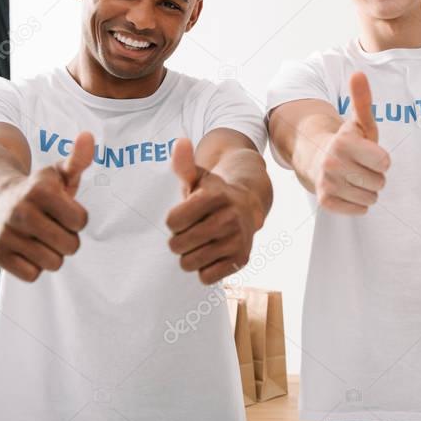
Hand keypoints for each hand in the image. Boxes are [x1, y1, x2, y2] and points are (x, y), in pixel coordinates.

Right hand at [0, 132, 92, 281]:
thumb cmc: (39, 190)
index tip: (64, 210)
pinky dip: (34, 266)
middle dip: (68, 239)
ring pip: (53, 263)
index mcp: (40, 191)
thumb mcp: (59, 173)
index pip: (81, 222)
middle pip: (71, 246)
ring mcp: (5, 233)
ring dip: (53, 254)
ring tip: (41, 237)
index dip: (78, 218)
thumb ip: (78, 159)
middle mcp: (20, 211)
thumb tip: (88, 136)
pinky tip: (27, 248)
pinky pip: (33, 275)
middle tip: (54, 227)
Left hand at [166, 138, 264, 284]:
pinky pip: (205, 277)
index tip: (185, 214)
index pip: (172, 221)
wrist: (249, 204)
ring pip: (188, 263)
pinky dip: (204, 269)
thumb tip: (180, 142)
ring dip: (189, 255)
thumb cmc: (214, 192)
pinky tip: (212, 254)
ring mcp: (237, 240)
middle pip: (177, 244)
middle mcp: (229, 218)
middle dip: (179, 239)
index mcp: (216, 196)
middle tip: (193, 230)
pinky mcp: (241, 259)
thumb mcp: (199, 176)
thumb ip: (184, 163)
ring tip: (201, 242)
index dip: (174, 220)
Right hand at [312, 72, 389, 214]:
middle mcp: (332, 164)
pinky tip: (348, 189)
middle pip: (379, 182)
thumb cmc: (346, 142)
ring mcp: (327, 184)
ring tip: (354, 177)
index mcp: (344, 143)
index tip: (369, 153)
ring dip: (367, 190)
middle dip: (375, 175)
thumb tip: (359, 74)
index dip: (381, 158)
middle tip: (360, 166)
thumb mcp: (358, 122)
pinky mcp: (325, 201)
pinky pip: (359, 210)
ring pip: (371, 198)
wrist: (314, 157)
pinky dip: (357, 203)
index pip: (385, 162)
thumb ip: (362, 100)